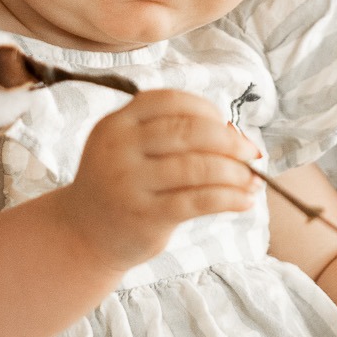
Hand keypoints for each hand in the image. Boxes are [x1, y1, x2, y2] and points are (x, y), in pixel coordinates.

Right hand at [55, 89, 257, 272]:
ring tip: (254, 181)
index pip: (171, 101)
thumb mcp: (131, 150)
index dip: (207, 110)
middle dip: (230, 141)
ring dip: (236, 173)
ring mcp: (130, 183)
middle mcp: (119, 148)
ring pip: (198, 167)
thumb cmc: (123, 185)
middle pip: (189, 132)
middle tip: (252, 153)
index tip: (227, 126)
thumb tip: (237, 136)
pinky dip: (230, 198)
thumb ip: (172, 136)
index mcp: (117, 123)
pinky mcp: (145, 216)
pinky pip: (199, 201)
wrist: (82, 235)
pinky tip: (245, 200)